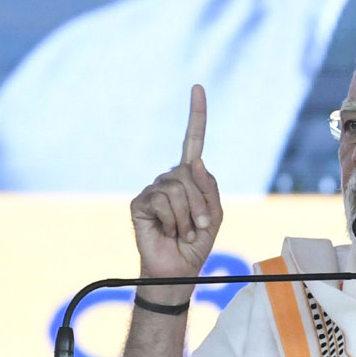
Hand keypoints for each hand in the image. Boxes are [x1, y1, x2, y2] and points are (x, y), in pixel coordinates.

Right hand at [130, 85, 222, 291]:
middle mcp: (170, 178)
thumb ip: (209, 187)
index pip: (193, 141)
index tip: (198, 87)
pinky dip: (174, 221)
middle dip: (202, 205)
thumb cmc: (198, 242)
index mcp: (191, 178)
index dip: (196, 115)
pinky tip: (169, 232)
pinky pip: (163, 201)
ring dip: (189, 217)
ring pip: (178, 188)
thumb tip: (194, 162)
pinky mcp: (140, 203)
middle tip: (199, 228)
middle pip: (191, 174)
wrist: (179, 268)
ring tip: (184, 233)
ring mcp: (153, 189)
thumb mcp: (215, 214)